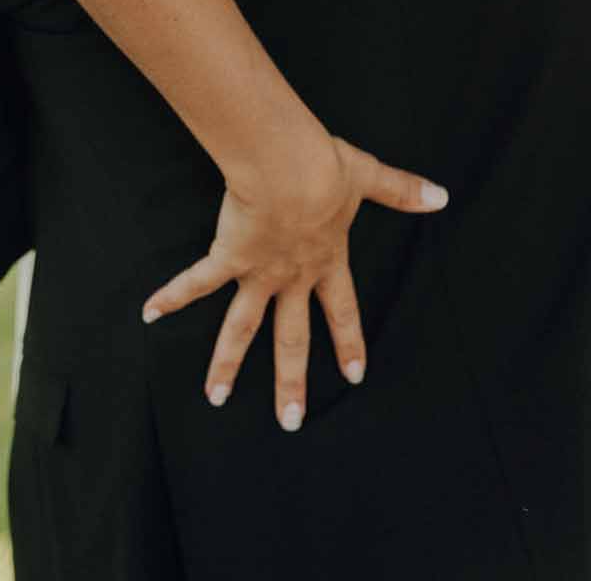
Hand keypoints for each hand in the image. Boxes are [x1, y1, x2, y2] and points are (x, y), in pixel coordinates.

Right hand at [142, 136, 447, 430]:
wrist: (291, 168)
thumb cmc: (326, 168)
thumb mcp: (369, 177)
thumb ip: (402, 189)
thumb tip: (442, 195)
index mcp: (327, 260)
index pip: (342, 311)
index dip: (348, 342)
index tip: (354, 377)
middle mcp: (293, 277)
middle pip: (291, 338)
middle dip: (290, 382)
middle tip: (290, 422)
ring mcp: (260, 273)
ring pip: (243, 328)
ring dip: (227, 363)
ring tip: (215, 397)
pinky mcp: (230, 257)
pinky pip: (198, 282)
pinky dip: (172, 296)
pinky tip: (149, 313)